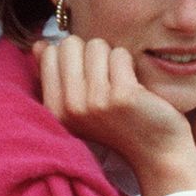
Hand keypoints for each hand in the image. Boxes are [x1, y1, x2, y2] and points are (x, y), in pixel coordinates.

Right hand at [33, 35, 195, 195]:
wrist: (157, 152)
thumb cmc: (119, 123)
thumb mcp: (78, 105)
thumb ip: (55, 75)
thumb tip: (39, 44)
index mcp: (54, 109)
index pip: (49, 52)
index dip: (72, 56)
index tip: (86, 77)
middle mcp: (70, 106)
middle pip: (70, 43)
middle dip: (90, 53)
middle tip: (104, 79)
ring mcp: (95, 101)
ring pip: (97, 45)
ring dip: (111, 58)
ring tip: (119, 83)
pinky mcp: (122, 95)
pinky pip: (120, 54)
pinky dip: (129, 63)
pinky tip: (134, 85)